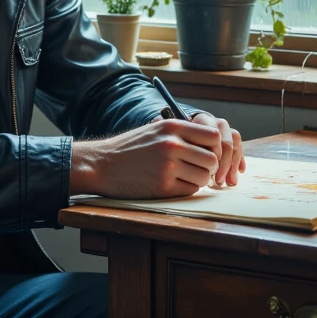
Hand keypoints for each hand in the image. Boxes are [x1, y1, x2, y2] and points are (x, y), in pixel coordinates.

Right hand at [70, 114, 243, 198]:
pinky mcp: (162, 187)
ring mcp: (168, 167)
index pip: (214, 136)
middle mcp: (172, 144)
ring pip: (203, 177)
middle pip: (212, 159)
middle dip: (208, 167)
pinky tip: (172, 184)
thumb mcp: (155, 129)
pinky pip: (190, 191)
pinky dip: (185, 189)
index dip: (214, 147)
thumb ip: (181, 132)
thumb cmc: (130, 148)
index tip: (206, 153)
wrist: (102, 164)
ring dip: (197, 180)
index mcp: (172, 127)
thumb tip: (212, 141)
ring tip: (183, 177)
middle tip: (197, 169)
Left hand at [184, 108, 244, 186]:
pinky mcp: (232, 137)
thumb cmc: (181, 142)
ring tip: (230, 182)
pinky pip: (239, 148)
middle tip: (219, 182)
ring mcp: (226, 129)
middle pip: (226, 144)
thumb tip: (204, 172)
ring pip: (235, 146)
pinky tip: (240, 171)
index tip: (209, 173)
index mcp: (203, 121)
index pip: (214, 139)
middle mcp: (217, 123)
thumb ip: (193, 152)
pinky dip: (239, 160)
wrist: (185, 131)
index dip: (214, 157)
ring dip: (233, 166)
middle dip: (224, 165)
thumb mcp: (183, 144)